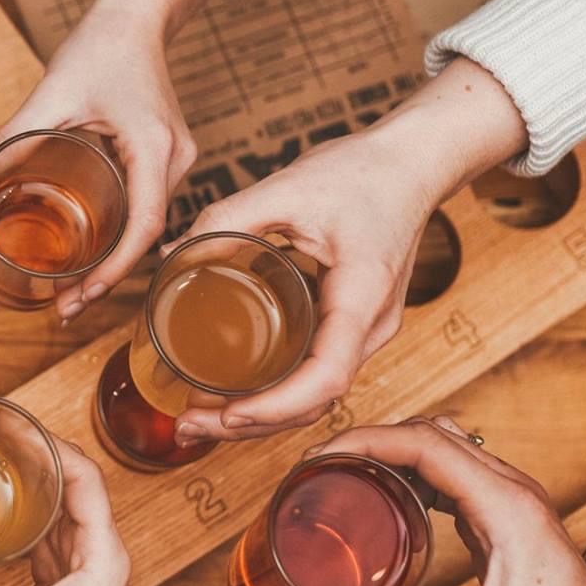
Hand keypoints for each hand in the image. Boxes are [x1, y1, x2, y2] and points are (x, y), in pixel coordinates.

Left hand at [0, 0, 221, 319]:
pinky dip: (123, 232)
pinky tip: (95, 250)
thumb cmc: (101, 44)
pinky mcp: (167, 152)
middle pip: (147, 234)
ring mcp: (176, 156)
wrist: (138, 12)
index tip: (81, 297)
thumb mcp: (52, 91)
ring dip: (116, 257)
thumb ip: (11, 135)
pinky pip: (149, 203)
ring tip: (76, 289)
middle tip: (66, 307)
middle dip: (109, 275)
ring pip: (149, 222)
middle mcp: (175, 157)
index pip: (142, 227)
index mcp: (153, 147)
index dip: (114, 270)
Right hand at [0, 438, 136, 585]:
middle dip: (31, 448)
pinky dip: (22, 505)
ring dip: (28, 473)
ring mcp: (82, 564)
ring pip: (58, 502)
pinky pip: (45, 527)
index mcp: (102, 555)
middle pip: (70, 481)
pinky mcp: (64, 578)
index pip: (84, 478)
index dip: (50, 445)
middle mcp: (97, 552)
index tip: (12, 425)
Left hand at [170, 58, 528, 445]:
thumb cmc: (363, 171)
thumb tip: (172, 254)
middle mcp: (371, 327)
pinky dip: (274, 390)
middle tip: (187, 424)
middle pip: (314, 400)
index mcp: (363, 298)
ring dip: (259, 414)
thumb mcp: (287, 187)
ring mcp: (366, 330)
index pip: (326, 378)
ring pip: (313, 393)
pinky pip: (314, 370)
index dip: (275, 407)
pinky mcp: (353, 323)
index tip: (226, 414)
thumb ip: (228, 219)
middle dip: (251, 423)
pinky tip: (230, 391)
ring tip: (198, 417)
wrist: (412, 161)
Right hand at [320, 418, 585, 585]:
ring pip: (442, 448)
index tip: (319, 457)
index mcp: (507, 506)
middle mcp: (512, 491)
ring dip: (391, 450)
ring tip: (342, 475)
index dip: (366, 441)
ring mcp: (512, 502)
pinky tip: (384, 499)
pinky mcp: (507, 520)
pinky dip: (411, 474)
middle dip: (369, 439)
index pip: (424, 443)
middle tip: (318, 466)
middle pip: (429, 433)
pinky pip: (452, 476)